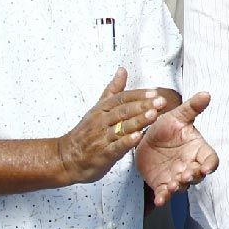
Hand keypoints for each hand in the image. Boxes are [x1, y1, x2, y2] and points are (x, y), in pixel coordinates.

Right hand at [55, 68, 165, 184]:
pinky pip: (115, 146)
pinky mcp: (102, 154)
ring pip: (121, 127)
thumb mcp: (97, 108)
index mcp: (101, 109)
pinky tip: (138, 137)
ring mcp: (101, 138)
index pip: (121, 98)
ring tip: (153, 115)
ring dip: (138, 121)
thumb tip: (122, 70)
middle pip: (123, 111)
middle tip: (161, 101)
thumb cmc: (86, 132)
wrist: (67, 158)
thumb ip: (113, 90)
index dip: (138, 94)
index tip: (154, 92)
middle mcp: (101, 121)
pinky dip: (126, 142)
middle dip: (143, 105)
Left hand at [134, 91, 216, 205]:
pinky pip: (165, 194)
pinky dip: (163, 198)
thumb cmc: (166, 127)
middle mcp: (190, 165)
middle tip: (186, 175)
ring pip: (182, 186)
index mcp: (197, 149)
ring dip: (179, 187)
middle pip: (197, 175)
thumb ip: (192, 107)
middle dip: (193, 176)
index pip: (210, 159)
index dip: (210, 164)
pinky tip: (159, 199)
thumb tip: (205, 93)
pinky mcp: (162, 184)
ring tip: (173, 185)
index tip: (206, 168)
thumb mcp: (177, 115)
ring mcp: (177, 176)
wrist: (145, 139)